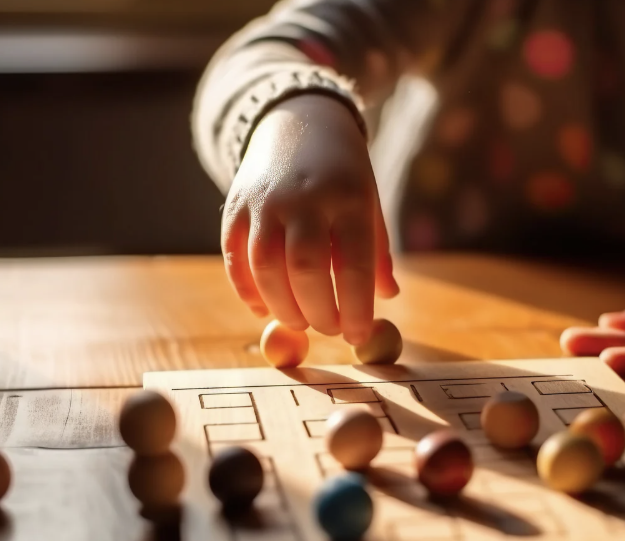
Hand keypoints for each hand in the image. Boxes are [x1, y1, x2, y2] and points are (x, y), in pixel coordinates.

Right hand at [222, 93, 398, 344]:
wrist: (298, 121)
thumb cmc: (342, 174)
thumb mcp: (368, 202)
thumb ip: (376, 251)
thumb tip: (389, 297)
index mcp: (349, 197)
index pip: (354, 263)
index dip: (356, 307)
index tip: (359, 335)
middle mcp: (305, 198)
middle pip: (307, 268)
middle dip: (318, 311)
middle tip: (329, 329)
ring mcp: (265, 200)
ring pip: (266, 266)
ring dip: (282, 306)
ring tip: (299, 320)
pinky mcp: (236, 205)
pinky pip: (234, 256)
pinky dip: (246, 290)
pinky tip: (263, 307)